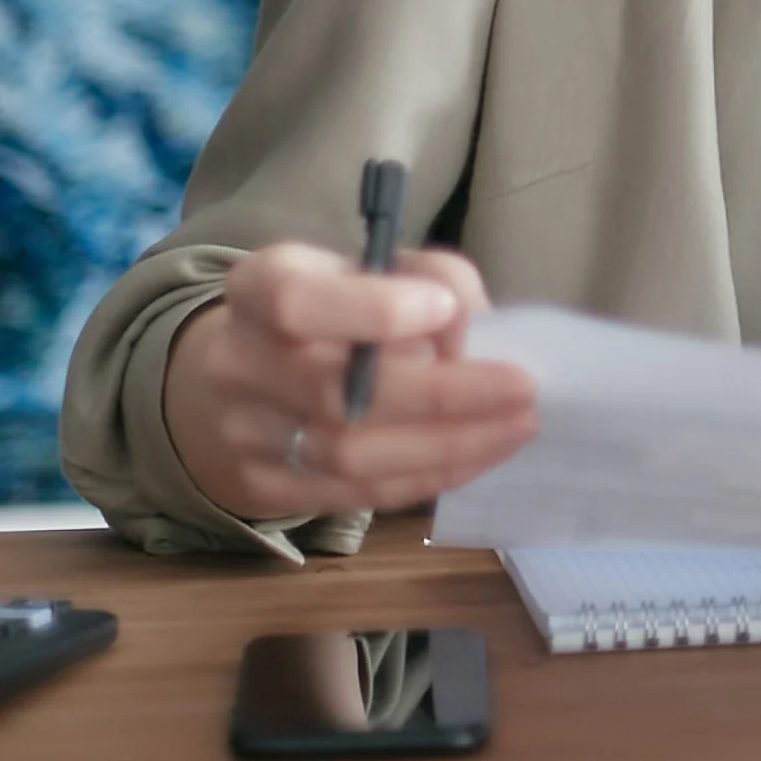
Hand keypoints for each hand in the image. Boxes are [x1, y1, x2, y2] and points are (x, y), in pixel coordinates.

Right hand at [161, 241, 536, 519]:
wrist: (253, 374)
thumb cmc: (336, 306)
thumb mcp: (376, 267)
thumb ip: (432, 279)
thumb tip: (475, 329)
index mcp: (258, 287)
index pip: (295, 301)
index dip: (373, 310)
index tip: (446, 310)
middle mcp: (237, 362)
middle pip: (336, 394)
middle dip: (443, 395)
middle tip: (523, 388)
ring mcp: (246, 434)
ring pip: (350, 456)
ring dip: (449, 444)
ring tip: (517, 425)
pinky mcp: (265, 487)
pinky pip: (358, 494)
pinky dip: (429, 475)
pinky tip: (479, 454)